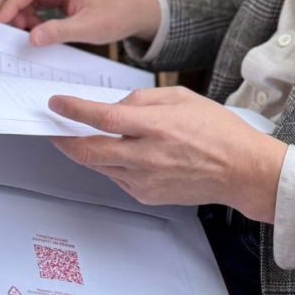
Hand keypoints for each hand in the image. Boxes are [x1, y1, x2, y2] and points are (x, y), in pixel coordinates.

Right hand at [0, 0, 160, 44]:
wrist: (136, 9)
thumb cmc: (119, 15)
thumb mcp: (90, 28)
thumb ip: (59, 32)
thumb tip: (32, 38)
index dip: (11, 4)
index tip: (2, 23)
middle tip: (6, 23)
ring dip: (15, 3)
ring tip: (25, 28)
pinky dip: (25, 6)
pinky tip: (35, 25)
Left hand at [48, 87, 286, 222]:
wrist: (241, 171)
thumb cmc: (218, 131)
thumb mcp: (182, 98)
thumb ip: (143, 100)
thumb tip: (114, 108)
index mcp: (157, 127)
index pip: (103, 119)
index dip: (74, 111)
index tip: (57, 104)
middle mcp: (147, 156)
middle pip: (89, 151)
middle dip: (63, 140)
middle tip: (53, 129)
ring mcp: (145, 180)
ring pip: (99, 167)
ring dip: (85, 153)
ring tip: (80, 139)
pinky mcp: (147, 195)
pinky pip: (117, 178)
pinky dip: (110, 165)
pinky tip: (118, 155)